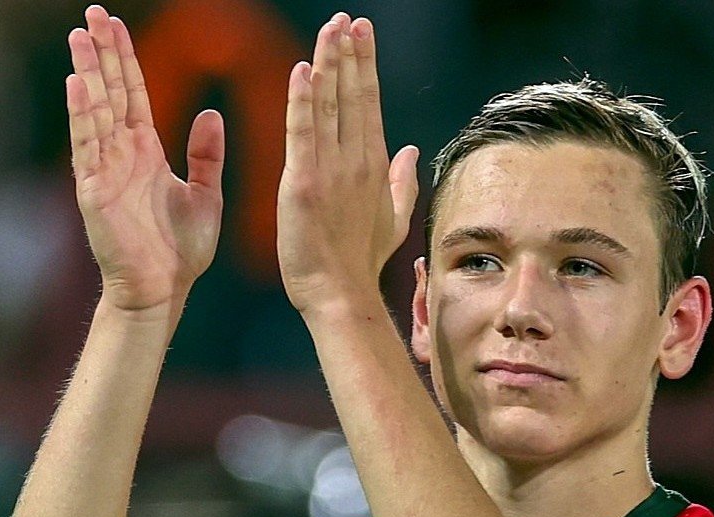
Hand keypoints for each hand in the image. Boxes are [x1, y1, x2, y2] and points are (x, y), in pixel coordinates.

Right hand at [67, 5, 224, 313]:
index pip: (133, 94)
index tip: (114, 25)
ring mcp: (104, 170)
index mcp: (147, 152)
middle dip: (101, 53)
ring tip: (80, 36)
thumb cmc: (181, 250)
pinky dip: (82, 116)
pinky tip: (78, 85)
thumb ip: (206, 154)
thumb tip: (211, 112)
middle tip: (92, 13)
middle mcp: (122, 154)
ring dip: (87, 73)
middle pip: (109, 92)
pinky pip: (87, 148)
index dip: (124, 59)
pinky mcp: (94, 192)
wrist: (164, 290)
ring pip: (94, 112)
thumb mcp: (205, 194)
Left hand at [277, 13, 419, 314]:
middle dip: (349, 53)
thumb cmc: (361, 260)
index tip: (361, 33)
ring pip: (329, 105)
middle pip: (352, 94)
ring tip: (330, 28)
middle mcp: (356, 160)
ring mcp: (331, 170)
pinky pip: (302, 132)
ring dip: (328, 63)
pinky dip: (301, 100)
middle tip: (346, 18)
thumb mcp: (392, 219)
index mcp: (374, 165)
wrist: (341, 293)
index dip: (364, 65)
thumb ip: (402, 182)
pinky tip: (302, 69)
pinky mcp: (303, 182)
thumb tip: (412, 149)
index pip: (368, 103)